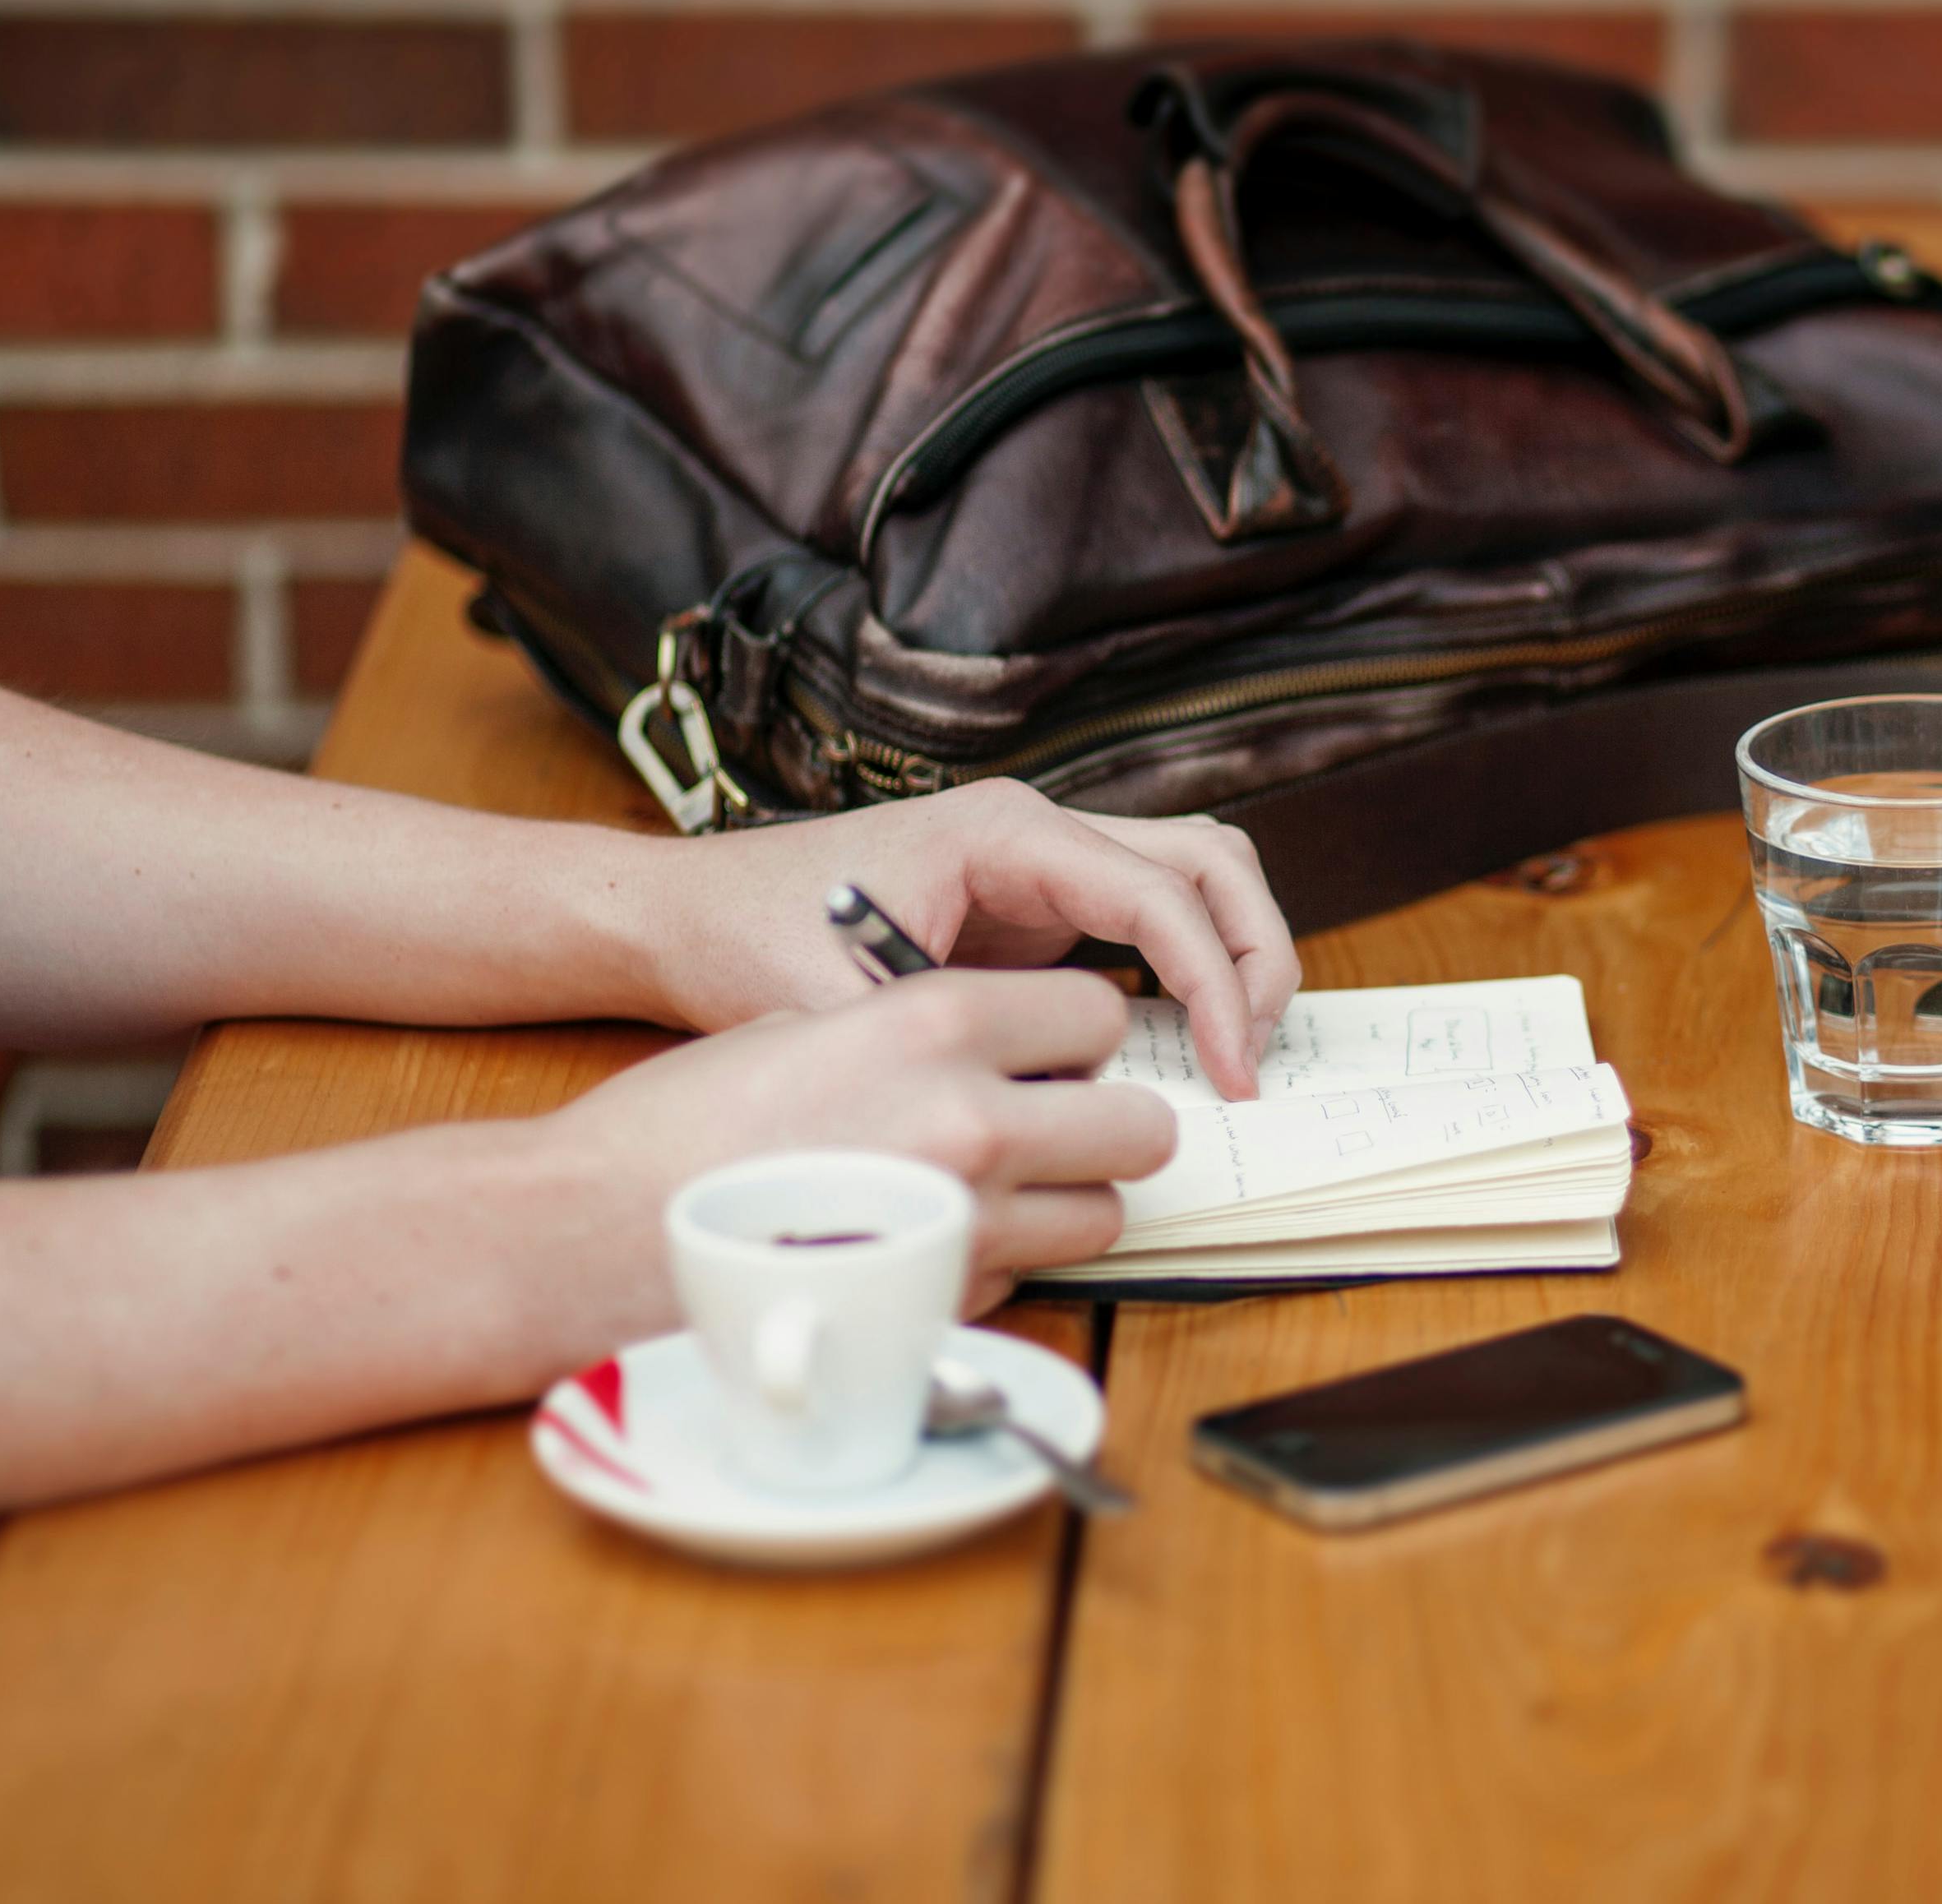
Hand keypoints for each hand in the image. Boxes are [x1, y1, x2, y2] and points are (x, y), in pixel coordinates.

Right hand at [528, 968, 1171, 1346]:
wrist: (589, 1233)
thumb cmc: (680, 1126)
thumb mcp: (805, 1025)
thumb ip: (919, 1035)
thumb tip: (997, 1053)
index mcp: (937, 1022)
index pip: (1100, 1013)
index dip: (1081, 1036)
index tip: (1053, 1051)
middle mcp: (973, 1119)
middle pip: (1140, 1126)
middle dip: (1106, 1126)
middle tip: (1056, 1128)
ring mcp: (968, 1223)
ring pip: (1103, 1216)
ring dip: (1066, 1203)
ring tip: (991, 1192)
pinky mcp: (945, 1306)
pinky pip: (1029, 1277)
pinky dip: (1001, 1263)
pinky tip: (926, 1244)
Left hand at [629, 780, 1298, 1098]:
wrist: (686, 912)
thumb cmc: (749, 939)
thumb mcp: (842, 1009)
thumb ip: (947, 1052)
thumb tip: (1055, 1113)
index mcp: (1005, 832)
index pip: (1162, 894)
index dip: (1216, 986)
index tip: (1229, 1073)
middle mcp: (1038, 829)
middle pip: (1211, 861)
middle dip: (1256, 956)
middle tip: (1255, 1058)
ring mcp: (1044, 862)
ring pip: (1196, 876)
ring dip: (1235, 955)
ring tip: (1236, 1050)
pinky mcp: (1038, 902)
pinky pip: (1151, 918)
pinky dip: (1191, 970)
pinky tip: (1183, 1046)